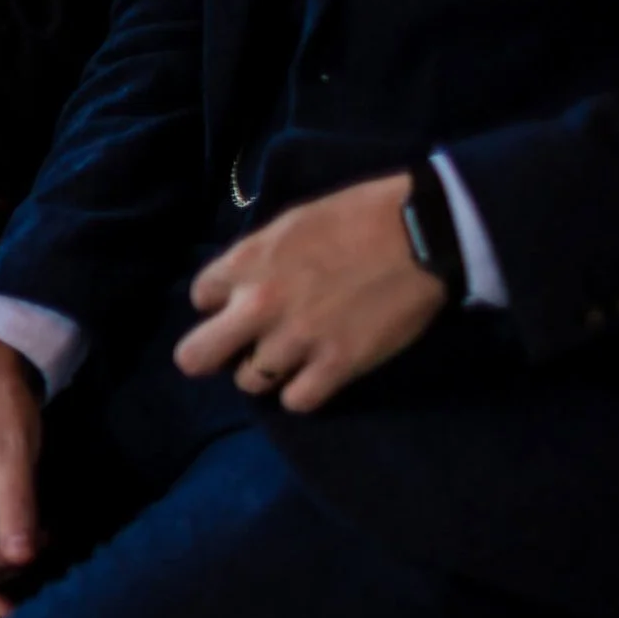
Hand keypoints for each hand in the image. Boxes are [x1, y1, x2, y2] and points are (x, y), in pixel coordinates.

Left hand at [174, 172, 446, 412]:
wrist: (422, 233)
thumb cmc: (358, 216)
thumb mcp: (290, 223)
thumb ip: (256, 258)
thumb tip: (237, 286)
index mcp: (246, 262)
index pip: (201, 297)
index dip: (220, 302)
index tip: (241, 301)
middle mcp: (260, 305)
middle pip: (196, 357)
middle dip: (209, 354)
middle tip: (237, 349)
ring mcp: (297, 339)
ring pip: (250, 382)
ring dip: (266, 371)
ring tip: (293, 355)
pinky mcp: (337, 365)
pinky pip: (296, 401)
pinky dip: (303, 392)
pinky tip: (317, 374)